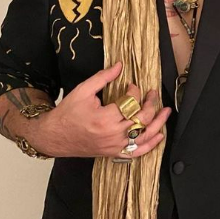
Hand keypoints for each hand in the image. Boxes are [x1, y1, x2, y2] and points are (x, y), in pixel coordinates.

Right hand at [33, 62, 170, 158]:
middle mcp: (112, 134)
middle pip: (142, 119)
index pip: (131, 102)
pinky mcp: (113, 153)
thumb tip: (120, 65)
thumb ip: (103, 78)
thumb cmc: (66, 113)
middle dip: (151, 104)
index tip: (132, 85)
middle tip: (153, 93)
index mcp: (105, 118)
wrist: (53, 136)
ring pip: (144, 136)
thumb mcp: (82, 91)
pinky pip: (136, 152)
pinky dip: (150, 145)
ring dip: (158, 123)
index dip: (136, 91)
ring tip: (166, 111)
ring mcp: (114, 146)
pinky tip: (159, 135)